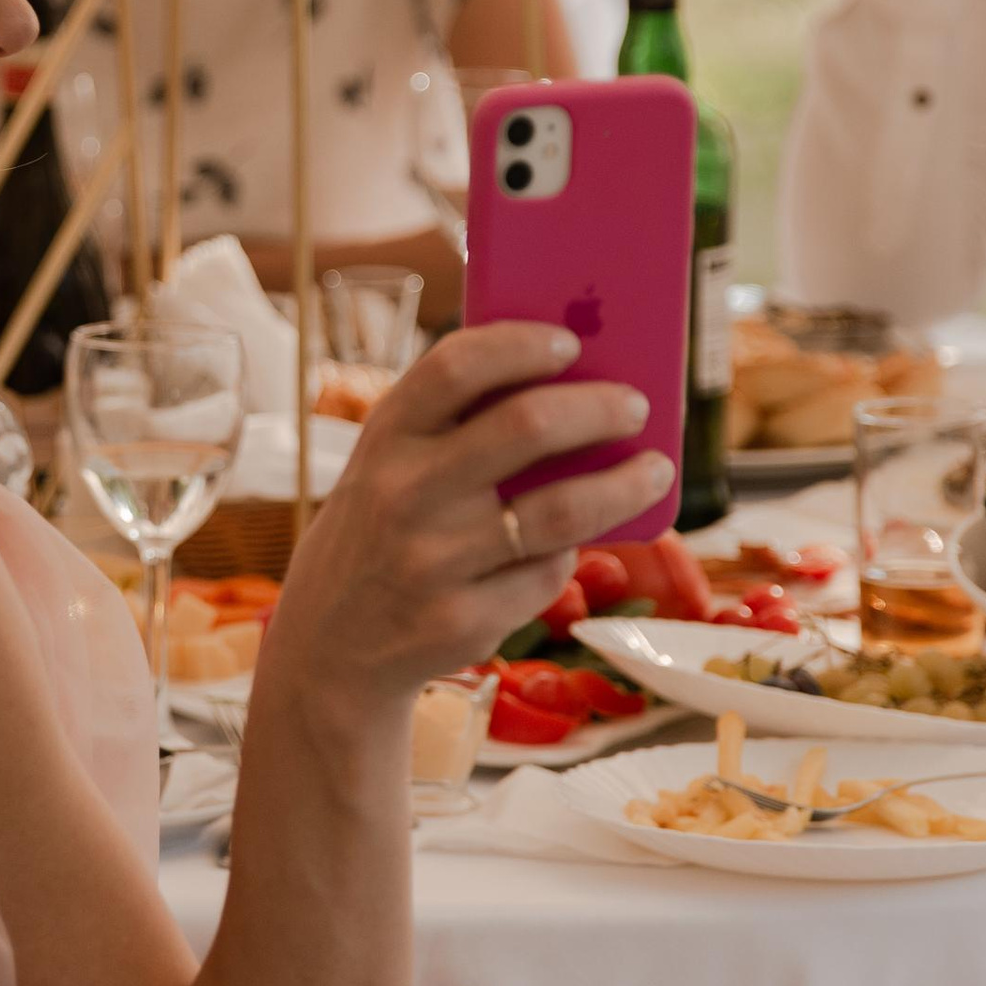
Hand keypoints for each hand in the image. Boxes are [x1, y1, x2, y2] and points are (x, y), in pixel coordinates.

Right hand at [260, 320, 671, 720]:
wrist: (331, 643)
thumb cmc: (383, 527)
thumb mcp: (389, 464)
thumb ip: (456, 424)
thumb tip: (574, 382)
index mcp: (386, 437)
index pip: (457, 367)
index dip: (522, 345)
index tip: (571, 342)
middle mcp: (404, 494)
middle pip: (527, 427)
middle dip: (600, 408)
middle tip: (635, 407)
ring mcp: (433, 561)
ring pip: (562, 511)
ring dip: (625, 485)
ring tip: (653, 470)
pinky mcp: (463, 620)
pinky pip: (548, 574)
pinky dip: (570, 553)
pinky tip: (575, 542)